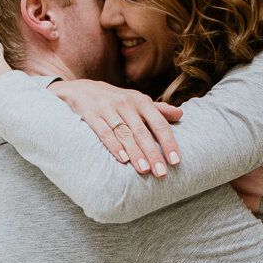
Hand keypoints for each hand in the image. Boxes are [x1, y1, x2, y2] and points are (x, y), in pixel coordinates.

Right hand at [50, 81, 182, 177]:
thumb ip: (158, 110)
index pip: (159, 124)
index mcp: (141, 101)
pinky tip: (123, 159)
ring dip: (136, 153)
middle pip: (143, 132)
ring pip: (125, 134)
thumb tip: (180, 114)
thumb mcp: (137, 101)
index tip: (175, 161)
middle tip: (161, 173)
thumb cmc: (115, 100)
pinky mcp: (92, 115)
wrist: (82, 89)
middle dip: (153, 154)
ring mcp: (108, 109)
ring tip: (145, 170)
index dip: (168, 143)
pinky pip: (104, 132)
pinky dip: (114, 146)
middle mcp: (127, 103)